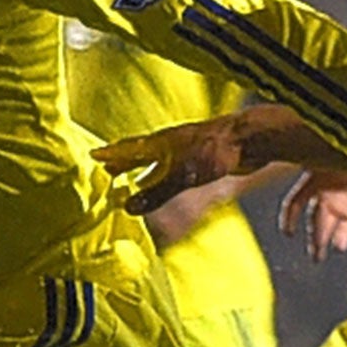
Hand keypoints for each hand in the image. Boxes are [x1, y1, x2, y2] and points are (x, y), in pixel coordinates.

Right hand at [93, 119, 246, 215]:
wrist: (252, 138)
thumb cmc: (217, 150)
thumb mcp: (182, 175)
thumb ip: (156, 192)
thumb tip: (128, 208)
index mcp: (162, 143)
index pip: (130, 148)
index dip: (112, 154)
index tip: (94, 156)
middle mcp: (172, 143)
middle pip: (141, 152)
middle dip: (124, 161)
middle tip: (107, 169)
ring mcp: (188, 149)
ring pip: (158, 160)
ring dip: (143, 169)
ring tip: (130, 177)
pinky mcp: (203, 158)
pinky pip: (174, 168)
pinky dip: (163, 176)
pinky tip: (166, 182)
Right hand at [279, 170, 346, 260]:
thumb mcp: (339, 155)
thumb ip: (321, 164)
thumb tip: (303, 166)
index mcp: (317, 177)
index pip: (296, 200)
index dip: (289, 216)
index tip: (288, 233)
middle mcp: (327, 193)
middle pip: (313, 219)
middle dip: (313, 236)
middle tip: (315, 254)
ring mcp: (343, 203)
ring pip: (326, 228)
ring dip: (320, 242)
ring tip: (318, 257)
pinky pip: (345, 230)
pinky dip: (341, 239)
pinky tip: (340, 246)